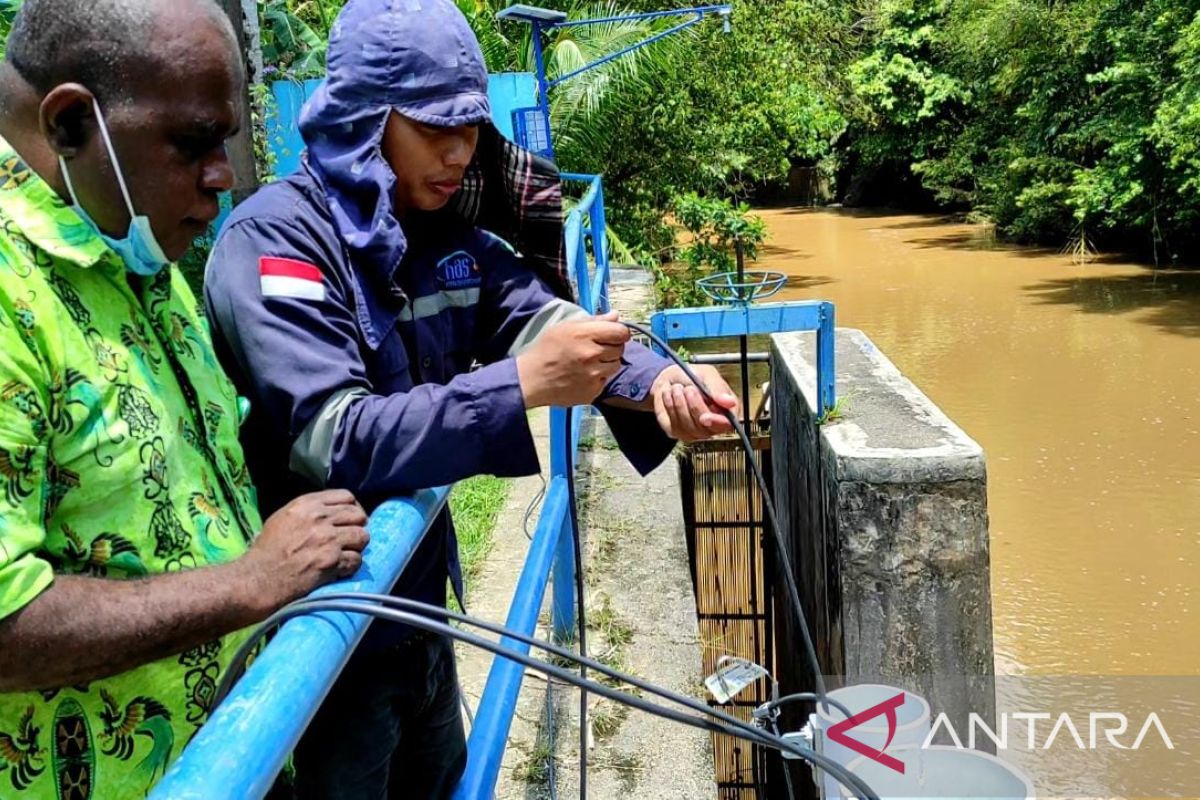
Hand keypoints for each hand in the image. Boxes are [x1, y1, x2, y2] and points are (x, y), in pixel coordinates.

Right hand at [241, 489, 369, 611]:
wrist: (257, 579)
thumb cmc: (267, 551)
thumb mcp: (283, 518)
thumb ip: (310, 511)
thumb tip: (333, 513)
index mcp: (306, 504)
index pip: (346, 496)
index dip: (353, 509)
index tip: (349, 520)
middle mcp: (319, 518)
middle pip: (359, 515)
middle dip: (357, 528)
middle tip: (350, 540)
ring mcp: (327, 539)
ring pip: (362, 536)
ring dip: (356, 547)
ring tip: (345, 555)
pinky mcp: (331, 561)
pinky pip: (356, 560)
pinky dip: (350, 566)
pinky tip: (339, 570)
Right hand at [516, 311, 630, 407]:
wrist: (531, 379)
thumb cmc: (546, 350)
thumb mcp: (565, 327)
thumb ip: (593, 320)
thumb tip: (616, 316)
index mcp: (585, 335)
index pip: (621, 332)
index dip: (619, 332)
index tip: (613, 335)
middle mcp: (592, 355)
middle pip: (620, 349)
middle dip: (612, 347)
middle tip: (595, 349)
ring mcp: (594, 375)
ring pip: (615, 365)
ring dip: (607, 363)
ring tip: (588, 363)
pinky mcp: (592, 391)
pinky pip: (605, 381)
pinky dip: (598, 378)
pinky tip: (583, 376)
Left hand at [651, 364, 739, 441]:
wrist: (670, 378)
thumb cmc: (692, 376)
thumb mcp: (707, 375)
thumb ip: (718, 389)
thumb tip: (729, 402)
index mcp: (725, 409)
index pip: (727, 424)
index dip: (717, 422)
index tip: (705, 417)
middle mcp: (712, 423)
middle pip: (707, 427)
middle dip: (695, 406)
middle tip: (689, 389)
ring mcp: (695, 430)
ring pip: (689, 425)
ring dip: (680, 403)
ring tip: (677, 388)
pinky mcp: (678, 431)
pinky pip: (675, 423)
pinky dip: (670, 405)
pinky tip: (670, 395)